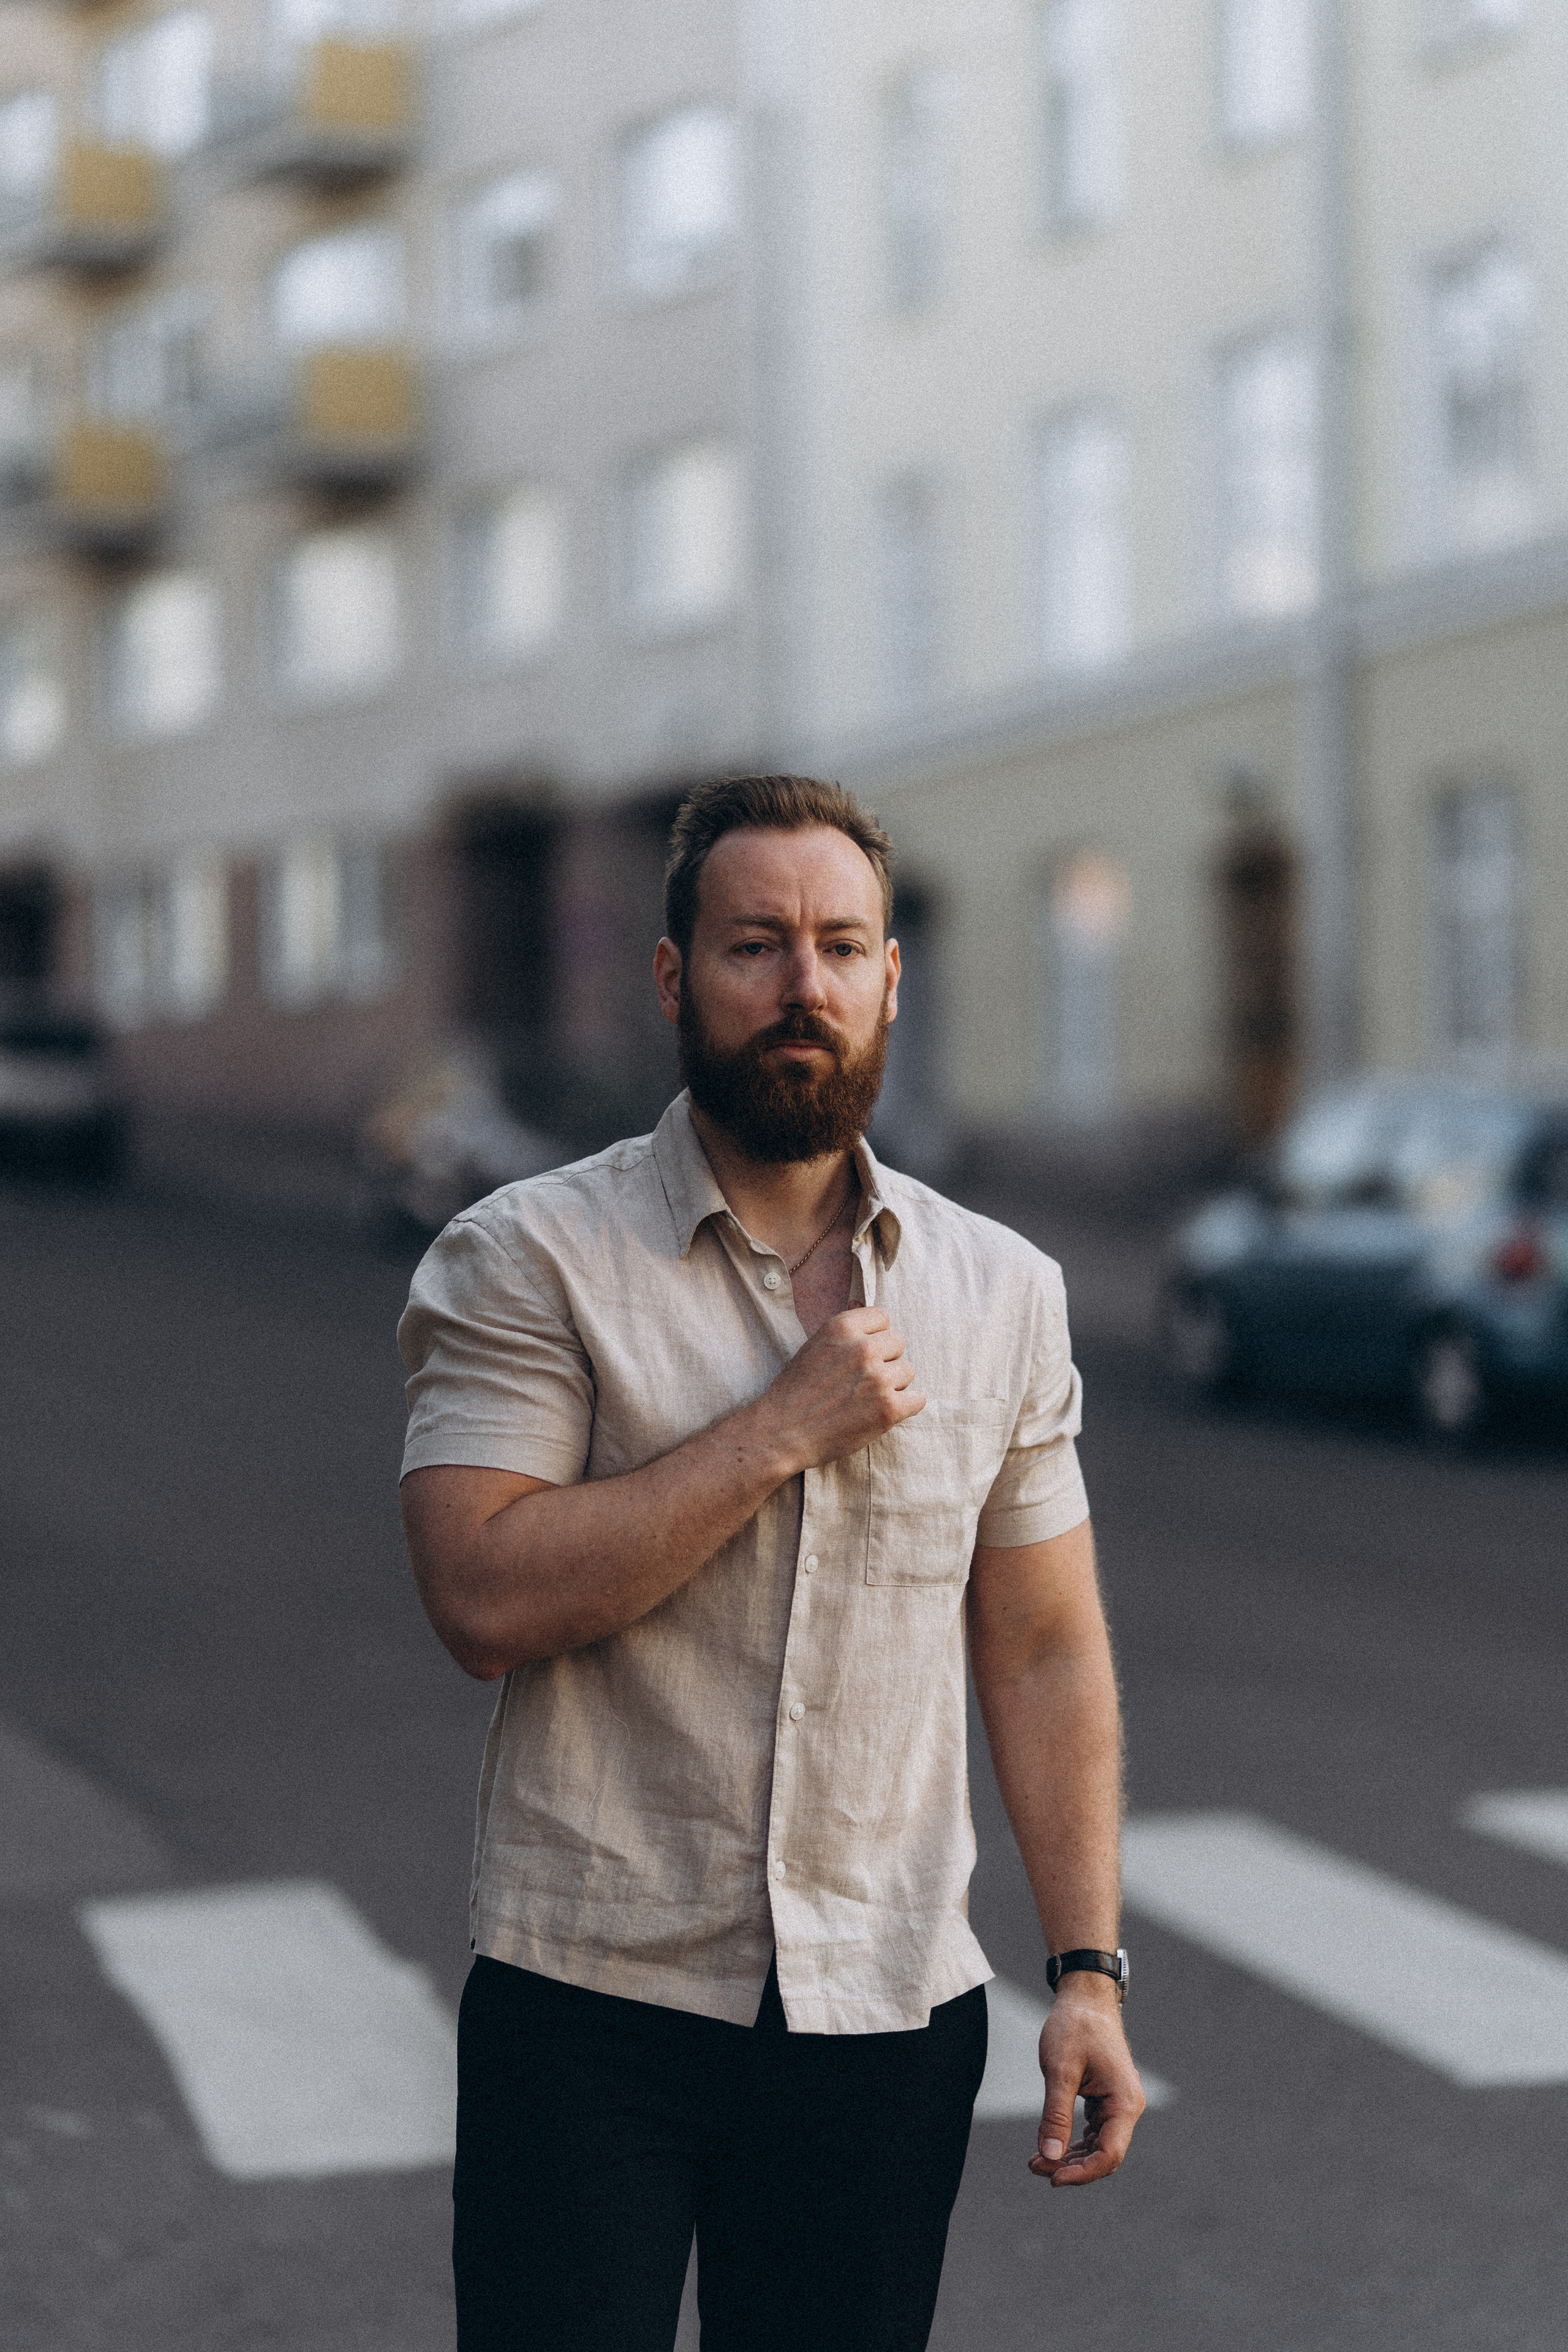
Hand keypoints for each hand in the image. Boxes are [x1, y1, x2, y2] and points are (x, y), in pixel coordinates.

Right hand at [757, 1307, 924, 1473]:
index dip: (874, 1337)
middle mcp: (863, 1348)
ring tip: (867, 1399)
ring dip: (893, 1385)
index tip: (861, 1355)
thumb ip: (843, 1328)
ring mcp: (878, 1379)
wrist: (782, 1433)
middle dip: (885, 1360)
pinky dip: (905, 1407)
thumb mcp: (814, 1345)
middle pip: (898, 1343)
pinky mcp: (888, 1409)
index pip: (883, 1318)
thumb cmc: (795, 1390)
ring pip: (908, 1371)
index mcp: (843, 1327)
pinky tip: (883, 1412)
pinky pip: (918, 1399)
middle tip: (862, 1381)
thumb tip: (860, 1301)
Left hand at [1028, 1977, 1145, 2186]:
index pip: (1109, 2155)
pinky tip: (1051, 2146)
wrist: (1085, 1997)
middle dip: (1071, 2167)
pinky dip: (1073, 2141)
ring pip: (1098, 2145)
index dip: (1081, 2173)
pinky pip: (1094, 2131)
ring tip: (1037, 2161)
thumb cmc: (1075, 2026)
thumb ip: (1055, 2114)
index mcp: (1125, 2102)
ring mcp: (1118, 2104)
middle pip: (1104, 2155)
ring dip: (1070, 2157)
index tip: (1051, 2177)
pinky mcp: (1106, 2099)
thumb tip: (1049, 2155)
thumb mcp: (1060, 2070)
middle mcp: (1127, 2107)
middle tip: (1035, 2167)